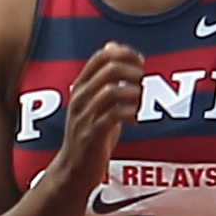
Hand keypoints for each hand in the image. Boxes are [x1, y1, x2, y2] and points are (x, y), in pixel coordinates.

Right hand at [56, 43, 146, 183]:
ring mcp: (86, 116)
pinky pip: (114, 115)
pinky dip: (130, 113)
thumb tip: (112, 46)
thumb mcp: (93, 100)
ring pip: (113, 91)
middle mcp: (80, 98)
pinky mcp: (93, 135)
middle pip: (110, 69)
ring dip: (133, 93)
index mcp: (80, 86)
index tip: (139, 62)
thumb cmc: (89, 133)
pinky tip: (134, 119)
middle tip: (142, 82)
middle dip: (133, 72)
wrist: (73, 169)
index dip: (125, 53)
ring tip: (138, 101)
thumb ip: (104, 75)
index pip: (101, 56)